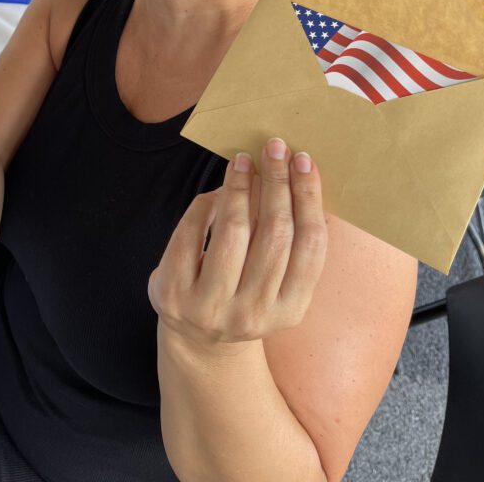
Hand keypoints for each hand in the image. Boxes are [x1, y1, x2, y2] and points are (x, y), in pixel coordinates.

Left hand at [148, 138, 326, 348]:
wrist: (197, 337)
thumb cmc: (244, 292)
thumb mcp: (276, 282)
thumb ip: (290, 239)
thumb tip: (298, 171)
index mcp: (290, 309)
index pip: (309, 244)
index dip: (308, 196)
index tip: (303, 159)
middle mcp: (253, 314)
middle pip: (275, 233)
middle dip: (276, 182)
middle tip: (275, 147)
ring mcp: (210, 308)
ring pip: (234, 231)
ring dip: (240, 186)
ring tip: (243, 160)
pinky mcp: (174, 295)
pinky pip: (192, 233)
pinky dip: (206, 204)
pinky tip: (216, 191)